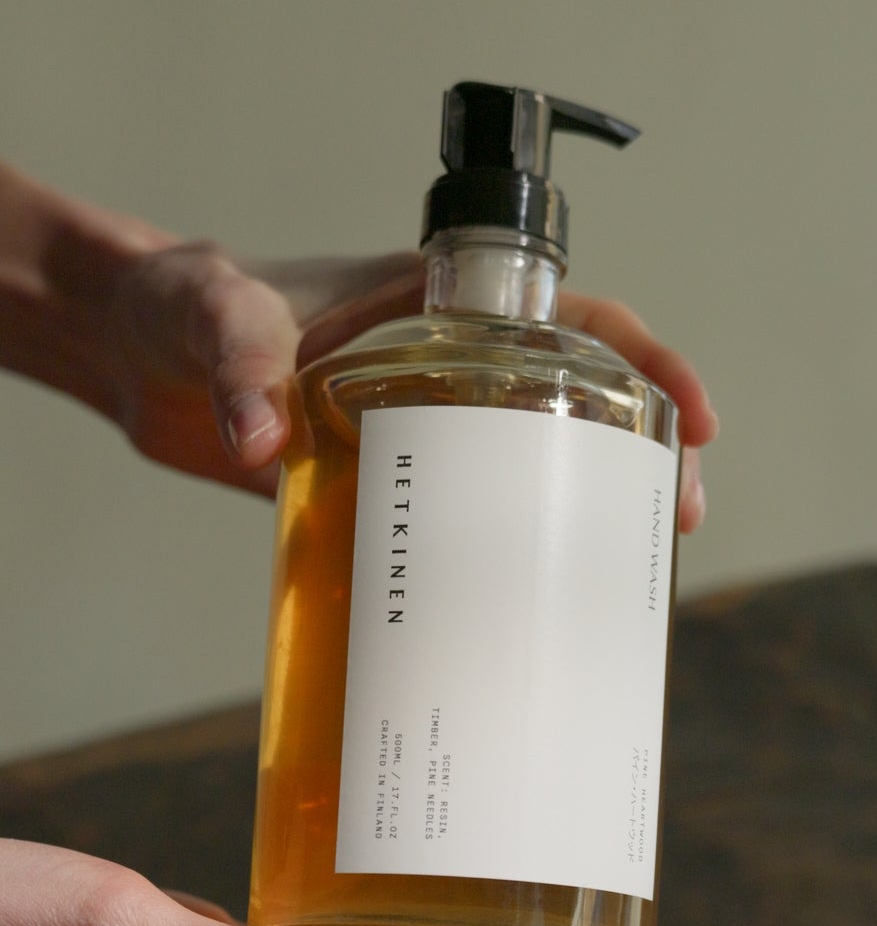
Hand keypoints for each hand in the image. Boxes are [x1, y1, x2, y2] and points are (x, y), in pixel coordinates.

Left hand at [108, 244, 717, 531]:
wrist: (135, 356)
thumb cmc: (182, 307)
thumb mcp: (215, 318)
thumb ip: (239, 363)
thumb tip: (260, 439)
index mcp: (439, 304)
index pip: (573, 320)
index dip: (645, 365)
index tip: (692, 422)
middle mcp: (451, 367)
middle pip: (580, 405)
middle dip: (643, 460)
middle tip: (677, 526)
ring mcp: (425, 432)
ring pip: (533, 471)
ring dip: (585, 521)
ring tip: (623, 585)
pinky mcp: (389, 490)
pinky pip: (465, 523)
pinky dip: (500, 566)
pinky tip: (517, 621)